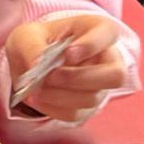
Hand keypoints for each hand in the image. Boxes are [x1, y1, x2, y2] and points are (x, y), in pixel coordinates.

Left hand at [5, 14, 129, 124]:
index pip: (109, 33)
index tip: (68, 53)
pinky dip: (52, 108)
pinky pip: (75, 114)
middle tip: (51, 76)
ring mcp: (100, 86)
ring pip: (92, 98)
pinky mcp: (86, 106)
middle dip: (80, 78)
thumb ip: (32, 46)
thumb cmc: (37, 41)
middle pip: (115, 76)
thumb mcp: (28, 35)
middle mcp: (107, 59)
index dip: (92, 45)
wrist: (31, 62)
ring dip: (60, 95)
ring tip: (36, 88)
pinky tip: (36, 97)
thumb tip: (37, 64)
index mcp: (98, 29)